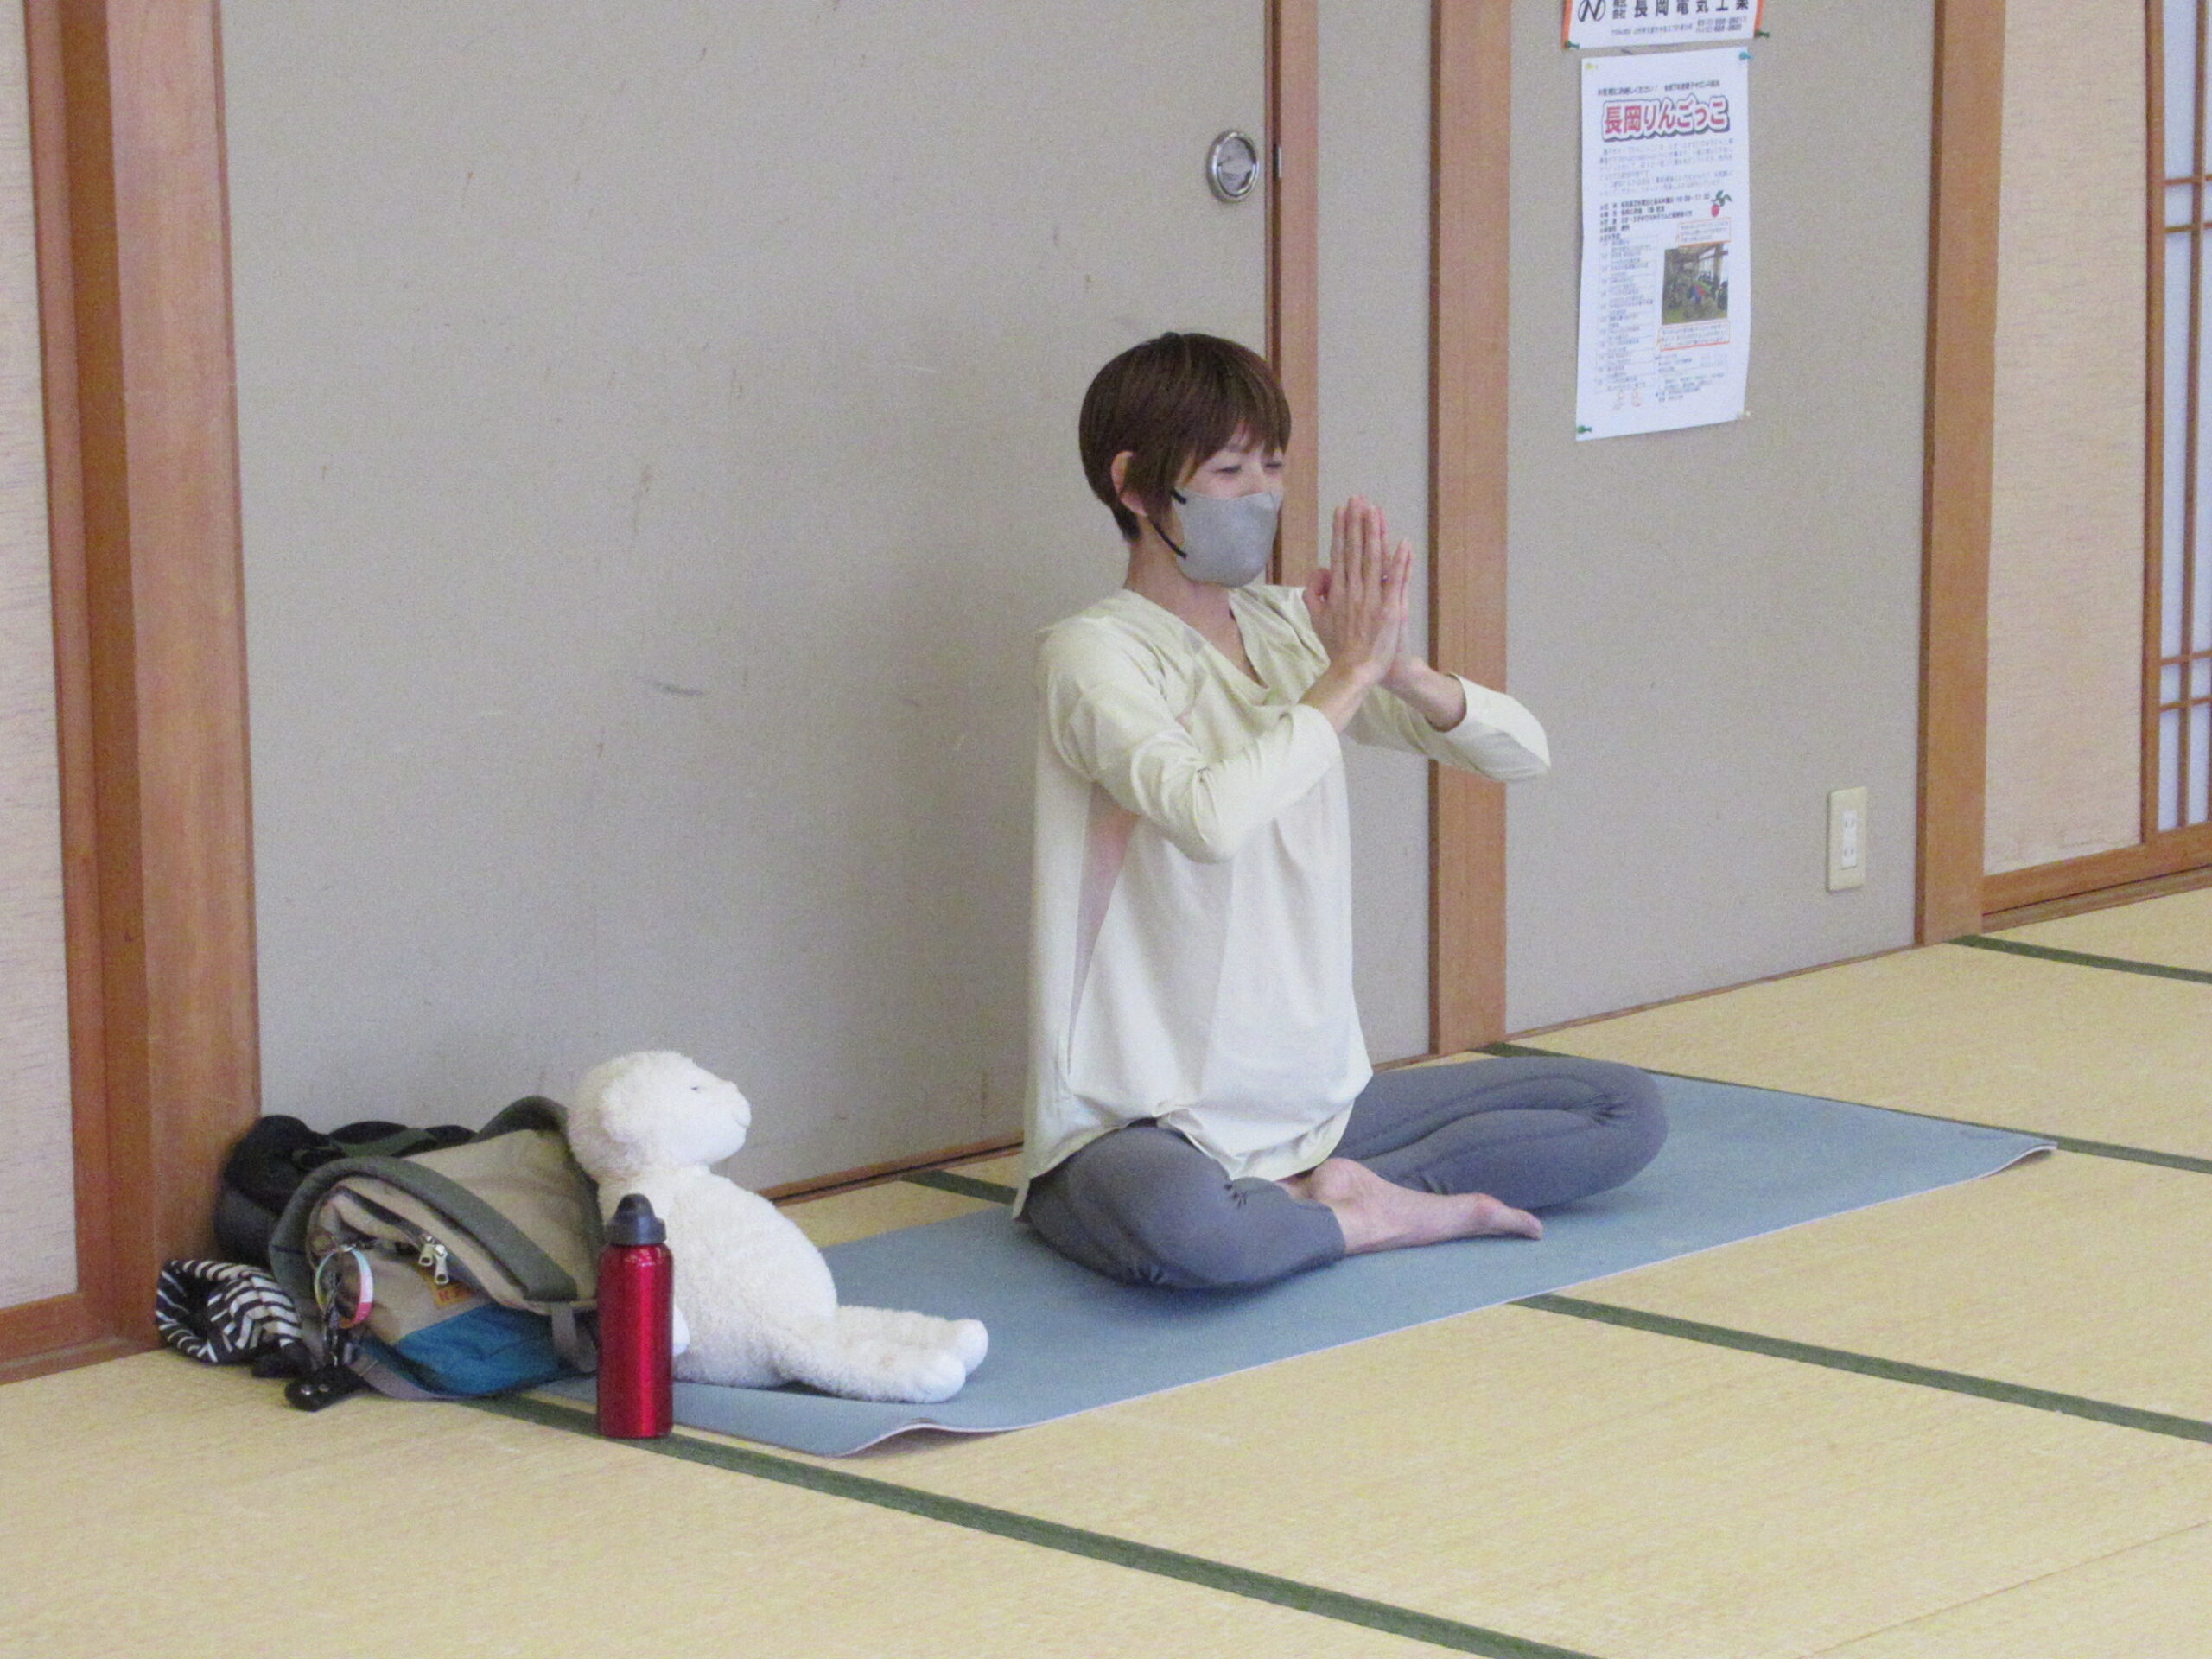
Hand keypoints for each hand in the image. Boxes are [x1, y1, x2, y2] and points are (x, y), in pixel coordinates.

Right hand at [1305, 496, 1410, 688]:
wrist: (1355, 670)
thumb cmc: (1338, 647)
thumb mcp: (1316, 620)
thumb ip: (1314, 594)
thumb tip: (1318, 572)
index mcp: (1336, 592)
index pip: (1339, 553)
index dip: (1341, 529)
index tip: (1342, 509)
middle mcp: (1353, 591)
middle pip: (1355, 549)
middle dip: (1357, 522)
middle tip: (1359, 499)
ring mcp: (1373, 599)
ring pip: (1374, 559)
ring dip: (1375, 533)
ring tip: (1375, 511)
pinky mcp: (1391, 609)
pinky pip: (1396, 580)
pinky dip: (1400, 561)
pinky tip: (1403, 542)